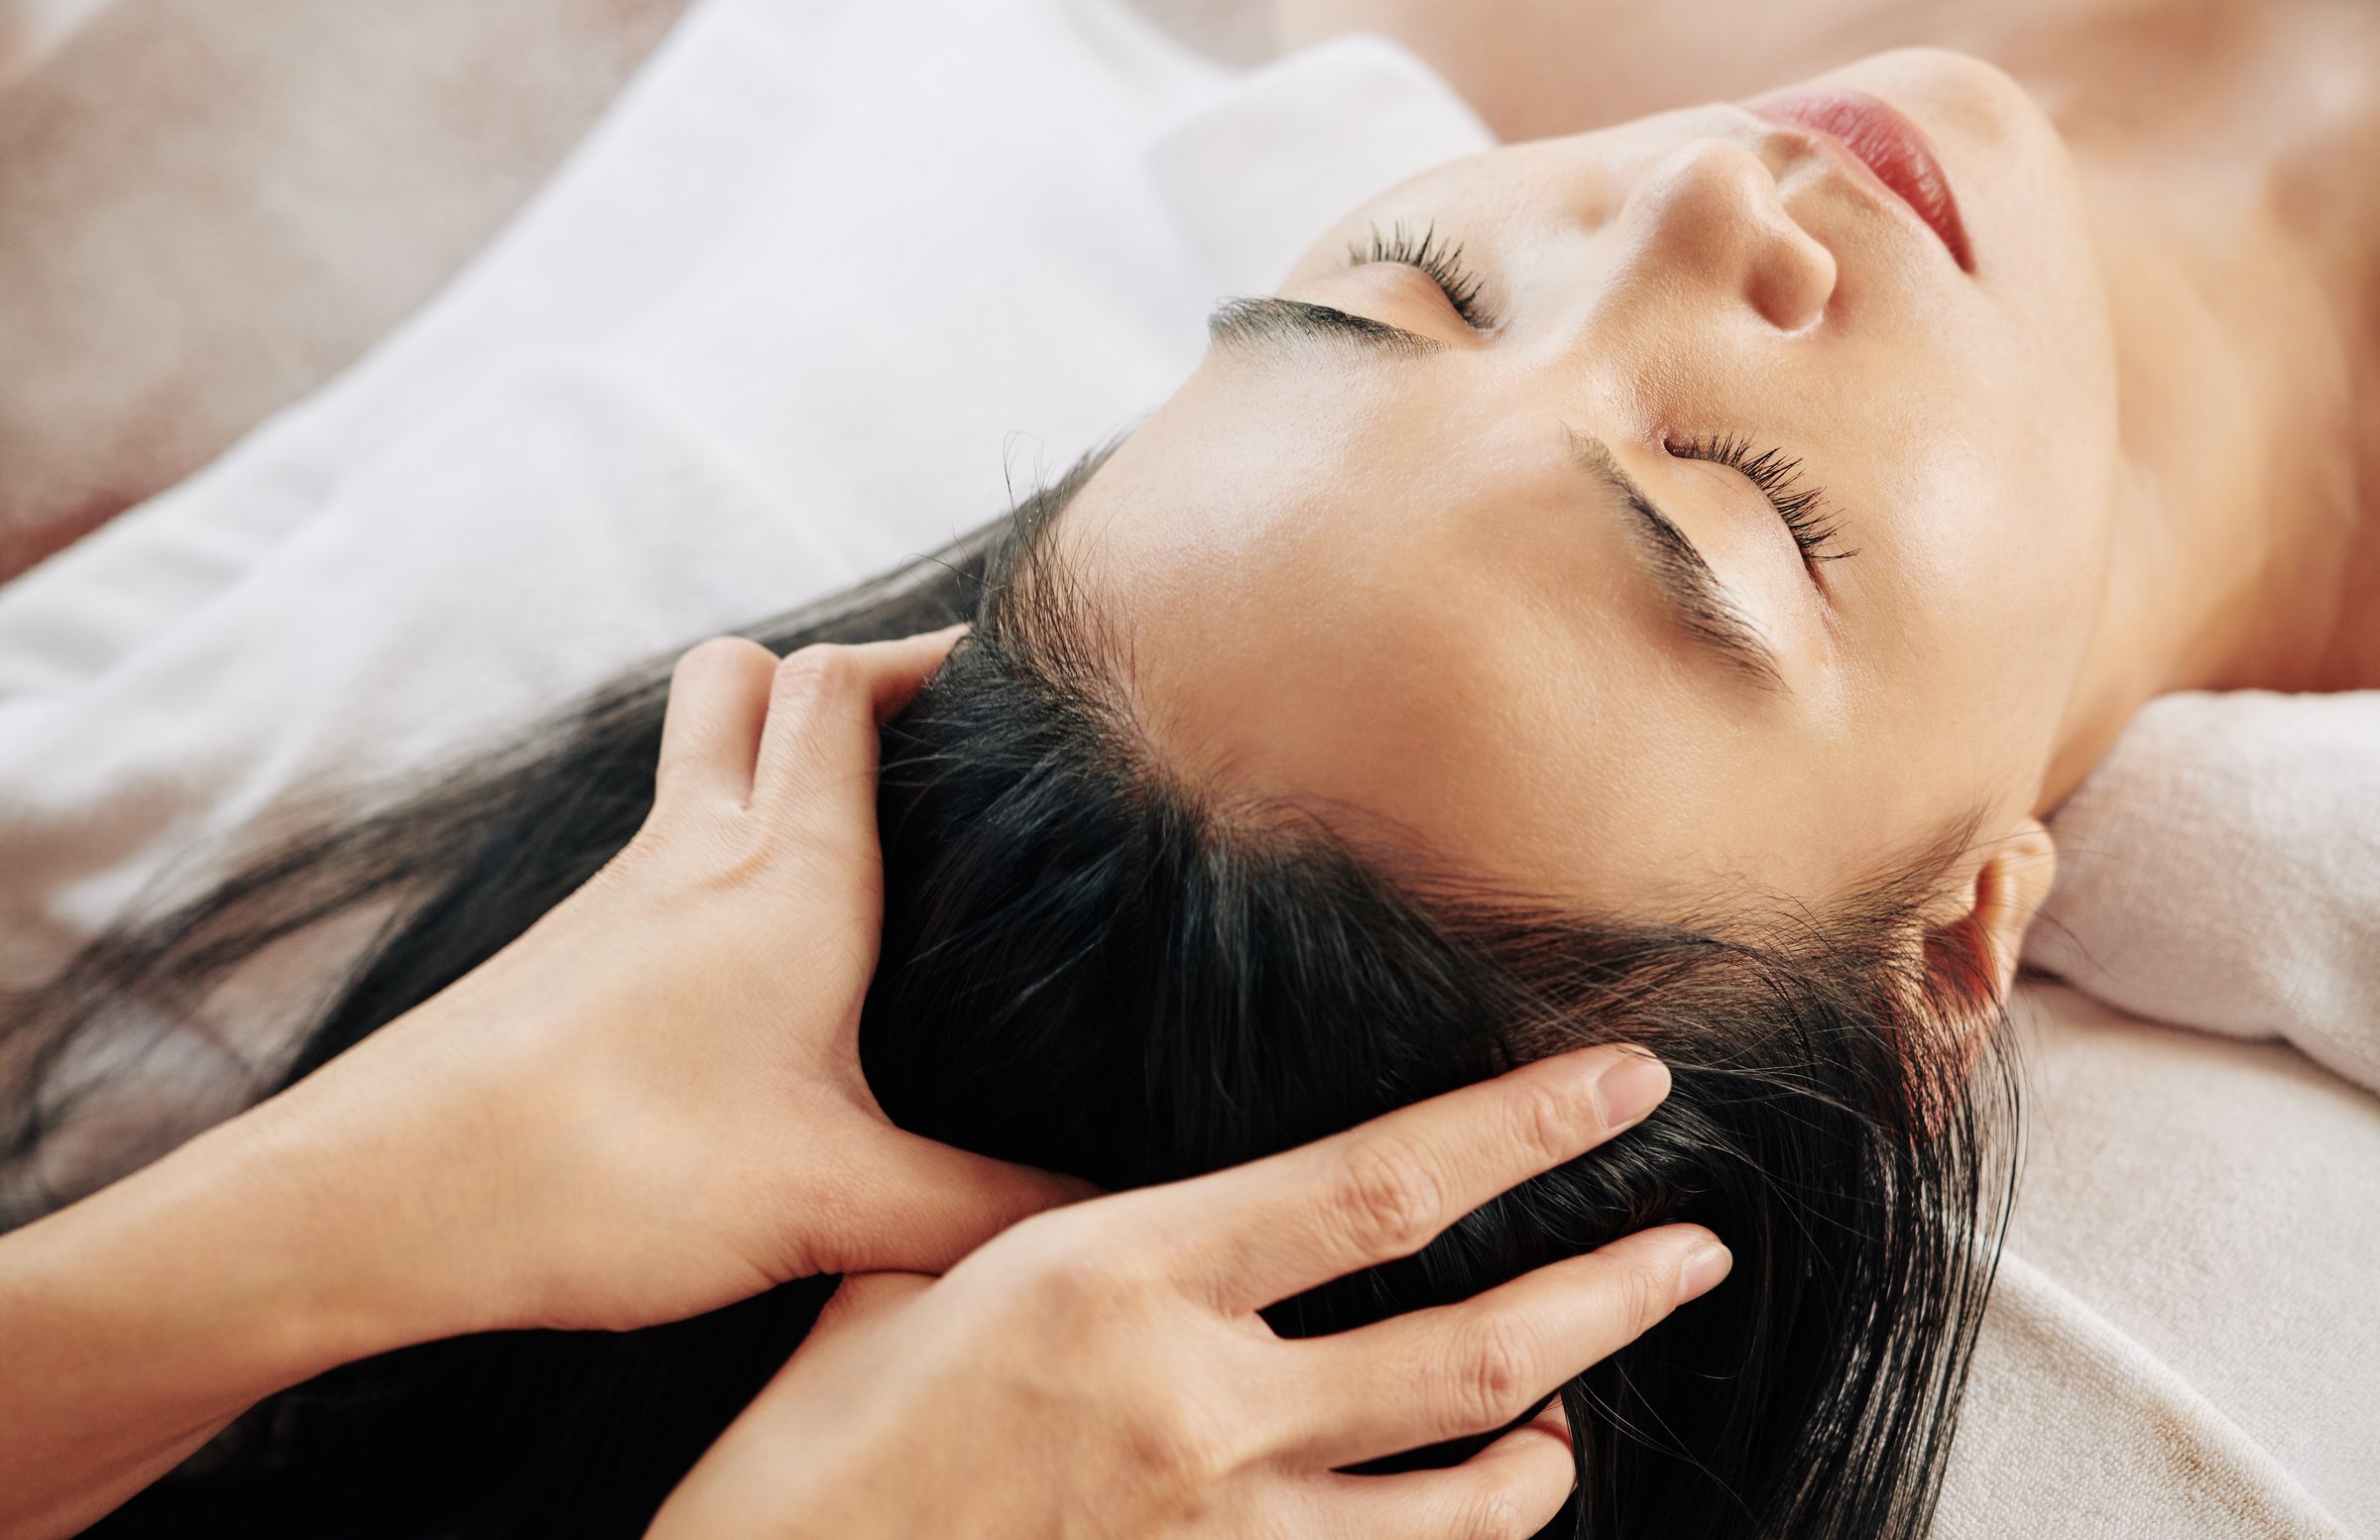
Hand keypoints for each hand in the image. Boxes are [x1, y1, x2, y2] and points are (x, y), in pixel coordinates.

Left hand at [256, 629, 1082, 1337]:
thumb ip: (980, 1210)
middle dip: (839, 674)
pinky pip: (657, 853)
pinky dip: (717, 854)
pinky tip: (756, 968)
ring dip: (769, 758)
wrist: (374, 1201)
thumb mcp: (832, 1208)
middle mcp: (695, 854)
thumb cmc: (604, 1172)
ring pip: (695, 760)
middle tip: (924, 738)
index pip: (846, 686)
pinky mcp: (567, 955)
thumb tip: (1095, 1217)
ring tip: (862, 847)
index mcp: (785, 874)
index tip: (1010, 674)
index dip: (929, 655)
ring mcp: (617, 898)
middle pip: (750, 676)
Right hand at [648, 1045, 1729, 1539]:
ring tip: (1583, 1413)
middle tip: (1697, 1251)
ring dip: (1541, 1442)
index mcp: (1119, 1280)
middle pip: (1463, 1351)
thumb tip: (1136, 1208)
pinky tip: (1490, 1505)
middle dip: (1603, 1295)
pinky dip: (1456, 1539)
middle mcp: (1194, 1406)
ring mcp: (1211, 1532)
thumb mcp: (912, 1279)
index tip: (1628, 1085)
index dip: (1519, 1131)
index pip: (1374, 1188)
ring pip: (1451, 1493)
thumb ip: (1044, 1231)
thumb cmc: (812, 1445)